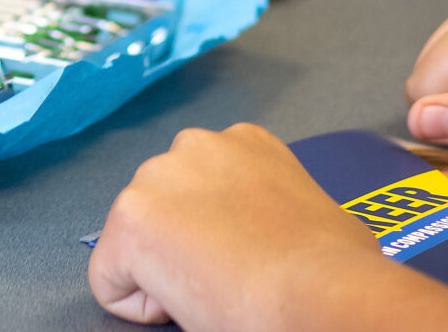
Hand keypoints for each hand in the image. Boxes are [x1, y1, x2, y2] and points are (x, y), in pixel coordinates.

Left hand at [88, 123, 387, 327]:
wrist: (322, 294)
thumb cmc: (337, 270)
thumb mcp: (320, 214)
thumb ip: (283, 203)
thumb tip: (287, 232)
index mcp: (245, 143)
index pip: (204, 187)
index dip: (221, 232)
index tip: (248, 254)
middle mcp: (193, 146)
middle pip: (165, 206)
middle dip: (186, 243)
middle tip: (229, 275)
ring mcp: (155, 179)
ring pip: (136, 239)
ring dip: (165, 269)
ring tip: (217, 287)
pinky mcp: (128, 222)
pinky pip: (109, 278)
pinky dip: (140, 303)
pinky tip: (185, 304)